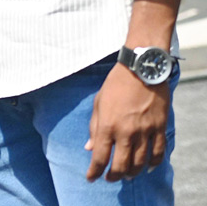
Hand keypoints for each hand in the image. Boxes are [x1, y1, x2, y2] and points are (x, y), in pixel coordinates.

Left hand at [86, 63, 170, 181]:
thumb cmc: (115, 85)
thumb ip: (94, 127)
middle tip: (110, 179)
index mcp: (107, 125)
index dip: (95, 171)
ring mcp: (145, 131)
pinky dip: (153, 164)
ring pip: (140, 163)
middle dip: (114, 176)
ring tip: (127, 175)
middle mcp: (126, 132)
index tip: (91, 178)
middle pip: (121, 165)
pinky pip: (158, 152)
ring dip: (133, 173)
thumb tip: (90, 148)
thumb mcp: (98, 103)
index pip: (101, 156)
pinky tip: (148, 168)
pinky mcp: (159, 128)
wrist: (140, 70)